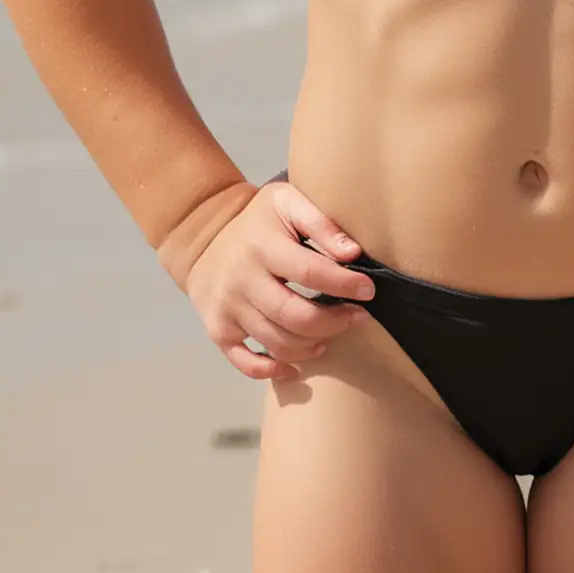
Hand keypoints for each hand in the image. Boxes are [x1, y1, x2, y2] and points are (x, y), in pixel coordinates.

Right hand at [183, 177, 376, 381]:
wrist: (205, 235)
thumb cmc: (260, 220)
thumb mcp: (287, 202)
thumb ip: (321, 221)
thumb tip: (352, 252)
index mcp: (262, 245)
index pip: (310, 272)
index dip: (344, 284)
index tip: (369, 290)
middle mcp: (242, 279)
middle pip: (294, 315)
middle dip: (334, 322)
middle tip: (358, 317)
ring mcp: (228, 307)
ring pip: (276, 342)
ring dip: (312, 345)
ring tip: (332, 334)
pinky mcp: (218, 329)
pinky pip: (244, 362)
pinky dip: (272, 370)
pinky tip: (295, 367)